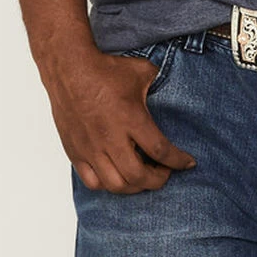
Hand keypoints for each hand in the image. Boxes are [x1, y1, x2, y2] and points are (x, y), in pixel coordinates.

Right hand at [46, 49, 196, 193]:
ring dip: (134, 186)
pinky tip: (117, 175)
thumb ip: (161, 84)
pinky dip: (108, 184)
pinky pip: (92, 181)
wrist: (68, 69)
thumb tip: (176, 89)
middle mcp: (110, 137)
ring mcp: (91, 148)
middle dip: (158, 180)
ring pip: (116, 185)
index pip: (160, 150)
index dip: (178, 161)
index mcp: (130, 118)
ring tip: (142, 177)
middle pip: (138, 176)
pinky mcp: (76, 152)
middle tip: (164, 173)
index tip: (188, 163)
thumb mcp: (142, 72)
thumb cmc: (104, 70)